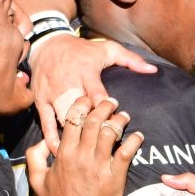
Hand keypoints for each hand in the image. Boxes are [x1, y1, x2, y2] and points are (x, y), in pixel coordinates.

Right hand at [26, 96, 142, 195]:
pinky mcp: (115, 176)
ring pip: (111, 132)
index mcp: (64, 153)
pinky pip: (126, 152)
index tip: (89, 100)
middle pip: (94, 120)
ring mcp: (99, 165)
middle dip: (104, 106)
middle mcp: (81, 156)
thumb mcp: (36, 180)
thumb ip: (34, 157)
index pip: (73, 119)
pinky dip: (134, 141)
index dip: (82, 104)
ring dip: (120, 120)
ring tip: (125, 116)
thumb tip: (42, 141)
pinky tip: (138, 136)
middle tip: (112, 102)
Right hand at [28, 36, 156, 152]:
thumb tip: (153, 70)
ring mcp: (53, 94)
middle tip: (103, 142)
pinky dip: (52, 138)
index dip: (107, 110)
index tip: (117, 121)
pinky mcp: (41, 101)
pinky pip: (46, 123)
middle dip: (92, 126)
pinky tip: (59, 151)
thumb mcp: (107, 48)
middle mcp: (68, 84)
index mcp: (86, 71)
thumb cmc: (82, 49)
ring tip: (86, 150)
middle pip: (81, 110)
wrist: (47, 44)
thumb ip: (131, 59)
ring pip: (64, 119)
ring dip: (76, 135)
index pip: (97, 94)